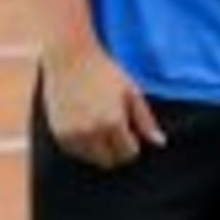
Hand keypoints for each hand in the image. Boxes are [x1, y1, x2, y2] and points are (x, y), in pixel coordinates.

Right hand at [40, 44, 165, 167]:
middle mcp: (92, 133)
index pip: (128, 153)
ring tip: (99, 125)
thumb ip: (145, 120)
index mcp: (113, 122)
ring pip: (91, 159)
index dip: (132, 144)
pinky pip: (75, 153)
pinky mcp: (59, 134)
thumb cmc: (104, 72)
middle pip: (109, 161)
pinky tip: (85, 126)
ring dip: (99, 149)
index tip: (130, 133)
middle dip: (116, 150)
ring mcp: (73, 135)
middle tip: (115, 131)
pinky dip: (82, 146)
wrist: (70, 58)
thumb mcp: (131, 91)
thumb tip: (160, 143)